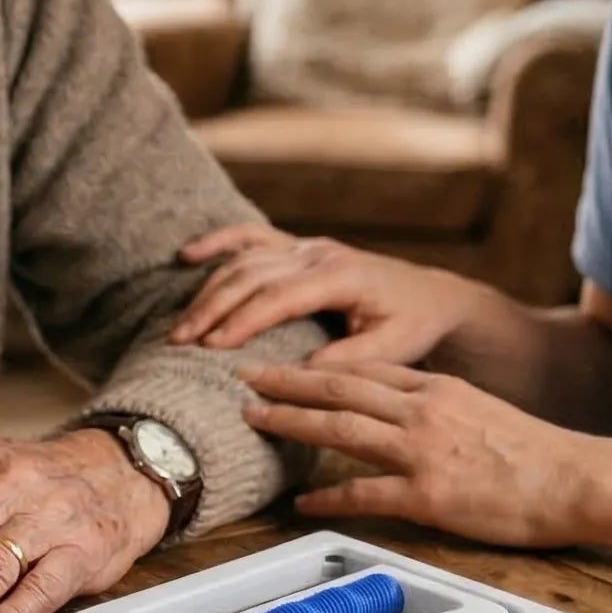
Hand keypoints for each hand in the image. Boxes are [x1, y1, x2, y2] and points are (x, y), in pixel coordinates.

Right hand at [172, 224, 489, 364]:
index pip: (280, 296)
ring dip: (209, 290)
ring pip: (245, 260)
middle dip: (212, 308)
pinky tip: (187, 254)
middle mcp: (320, 253)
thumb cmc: (412, 326)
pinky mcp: (299, 247)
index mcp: (342, 275)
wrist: (432, 296)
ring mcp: (307, 246)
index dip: (243, 320)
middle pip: (252, 275)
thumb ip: (346, 360)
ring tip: (181, 326)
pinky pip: (252, 236)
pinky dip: (218, 242)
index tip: (212, 347)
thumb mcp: (390, 350)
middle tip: (180, 341)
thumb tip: (298, 376)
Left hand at [241, 362, 593, 548]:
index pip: (362, 367)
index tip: (280, 363)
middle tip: (244, 376)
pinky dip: (329, 497)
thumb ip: (436, 405)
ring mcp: (424, 451)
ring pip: (342, 427)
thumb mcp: (480, 409)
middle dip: (286, 380)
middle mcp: (423, 411)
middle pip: (339, 386)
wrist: (576, 479)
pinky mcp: (430, 494)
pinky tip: (304, 502)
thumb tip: (399, 408)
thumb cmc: (536, 453)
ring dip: (292, 421)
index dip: (313, 364)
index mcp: (436, 387)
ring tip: (255, 420)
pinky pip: (366, 493)